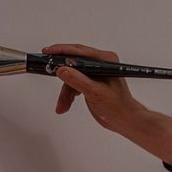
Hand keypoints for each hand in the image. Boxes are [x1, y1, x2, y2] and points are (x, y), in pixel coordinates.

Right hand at [43, 42, 171, 162]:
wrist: (124, 121)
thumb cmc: (118, 107)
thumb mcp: (96, 93)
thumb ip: (78, 81)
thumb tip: (62, 70)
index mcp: (106, 61)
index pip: (80, 51)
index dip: (62, 50)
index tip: (48, 52)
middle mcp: (100, 64)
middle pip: (73, 62)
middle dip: (61, 72)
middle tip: (47, 70)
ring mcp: (94, 73)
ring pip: (71, 76)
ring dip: (65, 92)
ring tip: (62, 104)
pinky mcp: (90, 82)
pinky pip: (73, 84)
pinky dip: (68, 95)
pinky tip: (65, 104)